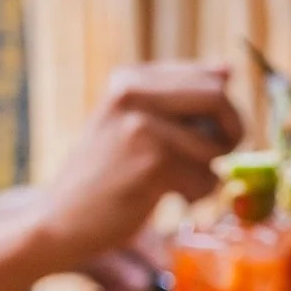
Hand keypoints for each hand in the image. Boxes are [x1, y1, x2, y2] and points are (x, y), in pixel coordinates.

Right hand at [0, 63, 242, 290]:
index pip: (209, 77)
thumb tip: (228, 69)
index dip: (224, 112)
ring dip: (207, 174)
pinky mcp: (152, 163)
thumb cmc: (102, 176)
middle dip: (230, 134)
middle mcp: (134, 93)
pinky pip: (205, 178)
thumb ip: (178, 97)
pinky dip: (196, 196)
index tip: (211, 136)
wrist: (60, 220)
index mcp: (130, 78)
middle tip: (211, 161)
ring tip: (177, 185)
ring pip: (216, 145)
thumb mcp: (133, 123)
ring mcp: (142, 126)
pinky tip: (169, 199)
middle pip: (220, 98)